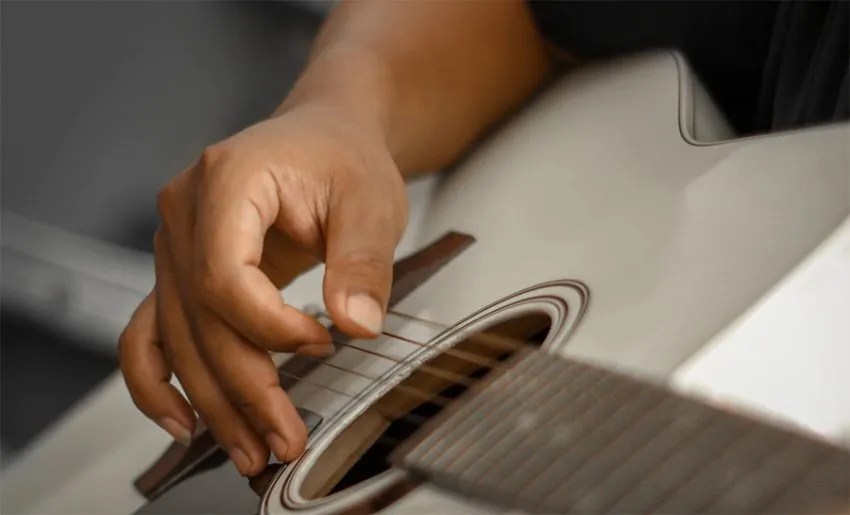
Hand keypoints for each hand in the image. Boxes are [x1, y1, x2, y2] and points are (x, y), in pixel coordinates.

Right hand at [118, 102, 407, 475]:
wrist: (323, 138)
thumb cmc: (343, 159)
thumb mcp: (371, 201)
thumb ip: (363, 262)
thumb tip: (356, 326)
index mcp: (226, 181)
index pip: (224, 277)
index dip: (269, 327)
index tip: (323, 343)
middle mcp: (184, 213)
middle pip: (200, 319)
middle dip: (245, 389)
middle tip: (286, 439)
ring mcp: (174, 245)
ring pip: (176, 339)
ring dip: (211, 402)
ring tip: (252, 451)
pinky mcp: (181, 272)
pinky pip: (150, 333)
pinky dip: (157, 382)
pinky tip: (183, 424)